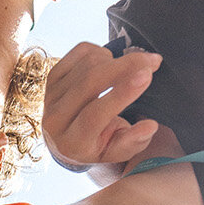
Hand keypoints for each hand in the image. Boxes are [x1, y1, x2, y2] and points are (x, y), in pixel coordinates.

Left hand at [42, 43, 162, 173]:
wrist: (67, 138)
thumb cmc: (99, 144)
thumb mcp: (117, 152)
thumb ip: (133, 142)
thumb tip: (151, 126)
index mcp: (72, 143)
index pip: (94, 115)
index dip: (121, 94)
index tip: (146, 75)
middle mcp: (55, 119)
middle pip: (89, 82)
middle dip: (125, 66)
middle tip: (153, 61)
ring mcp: (51, 95)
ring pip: (87, 64)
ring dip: (116, 60)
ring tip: (132, 69)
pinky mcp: (52, 76)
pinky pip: (80, 52)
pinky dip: (102, 52)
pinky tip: (111, 64)